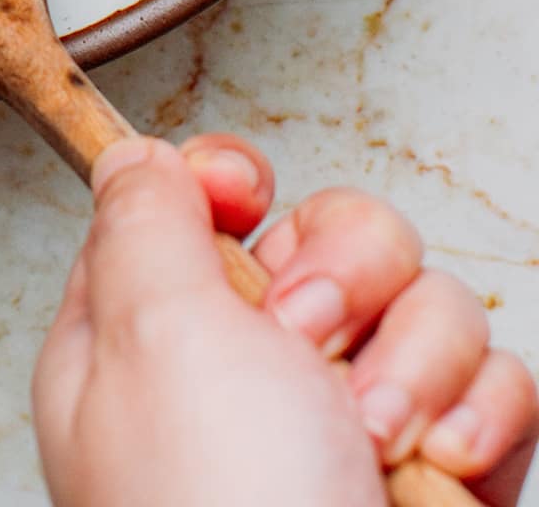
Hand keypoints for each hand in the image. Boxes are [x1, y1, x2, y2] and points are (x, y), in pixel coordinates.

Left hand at [32, 135, 538, 506]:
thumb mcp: (146, 332)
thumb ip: (140, 221)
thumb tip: (138, 159)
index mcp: (149, 336)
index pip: (196, 201)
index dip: (233, 180)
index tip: (251, 197)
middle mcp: (249, 376)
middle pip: (332, 236)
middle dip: (346, 276)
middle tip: (310, 346)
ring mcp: (349, 428)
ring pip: (427, 304)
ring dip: (415, 361)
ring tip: (371, 438)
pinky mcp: (439, 476)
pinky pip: (495, 386)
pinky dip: (479, 422)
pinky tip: (436, 469)